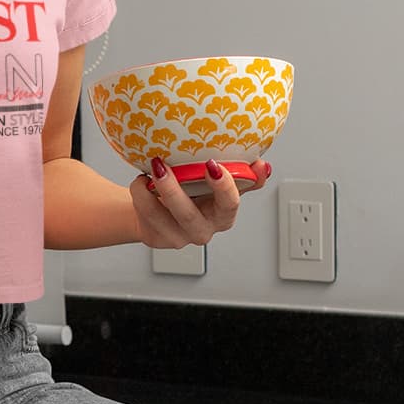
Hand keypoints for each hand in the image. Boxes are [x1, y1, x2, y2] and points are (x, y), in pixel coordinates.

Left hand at [129, 156, 268, 249]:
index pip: (230, 204)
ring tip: (150, 168)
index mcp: (223, 213)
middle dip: (174, 191)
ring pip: (163, 216)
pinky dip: (140, 193)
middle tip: (163, 165)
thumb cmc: (193, 191)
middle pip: (190, 216)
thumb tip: (264, 165)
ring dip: (152, 191)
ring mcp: (180, 236)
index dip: (224, 188)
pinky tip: (141, 180)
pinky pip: (147, 215)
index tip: (215, 166)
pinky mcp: (159, 238)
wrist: (161, 209)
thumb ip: (241, 174)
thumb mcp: (217, 183)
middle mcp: (204, 228)